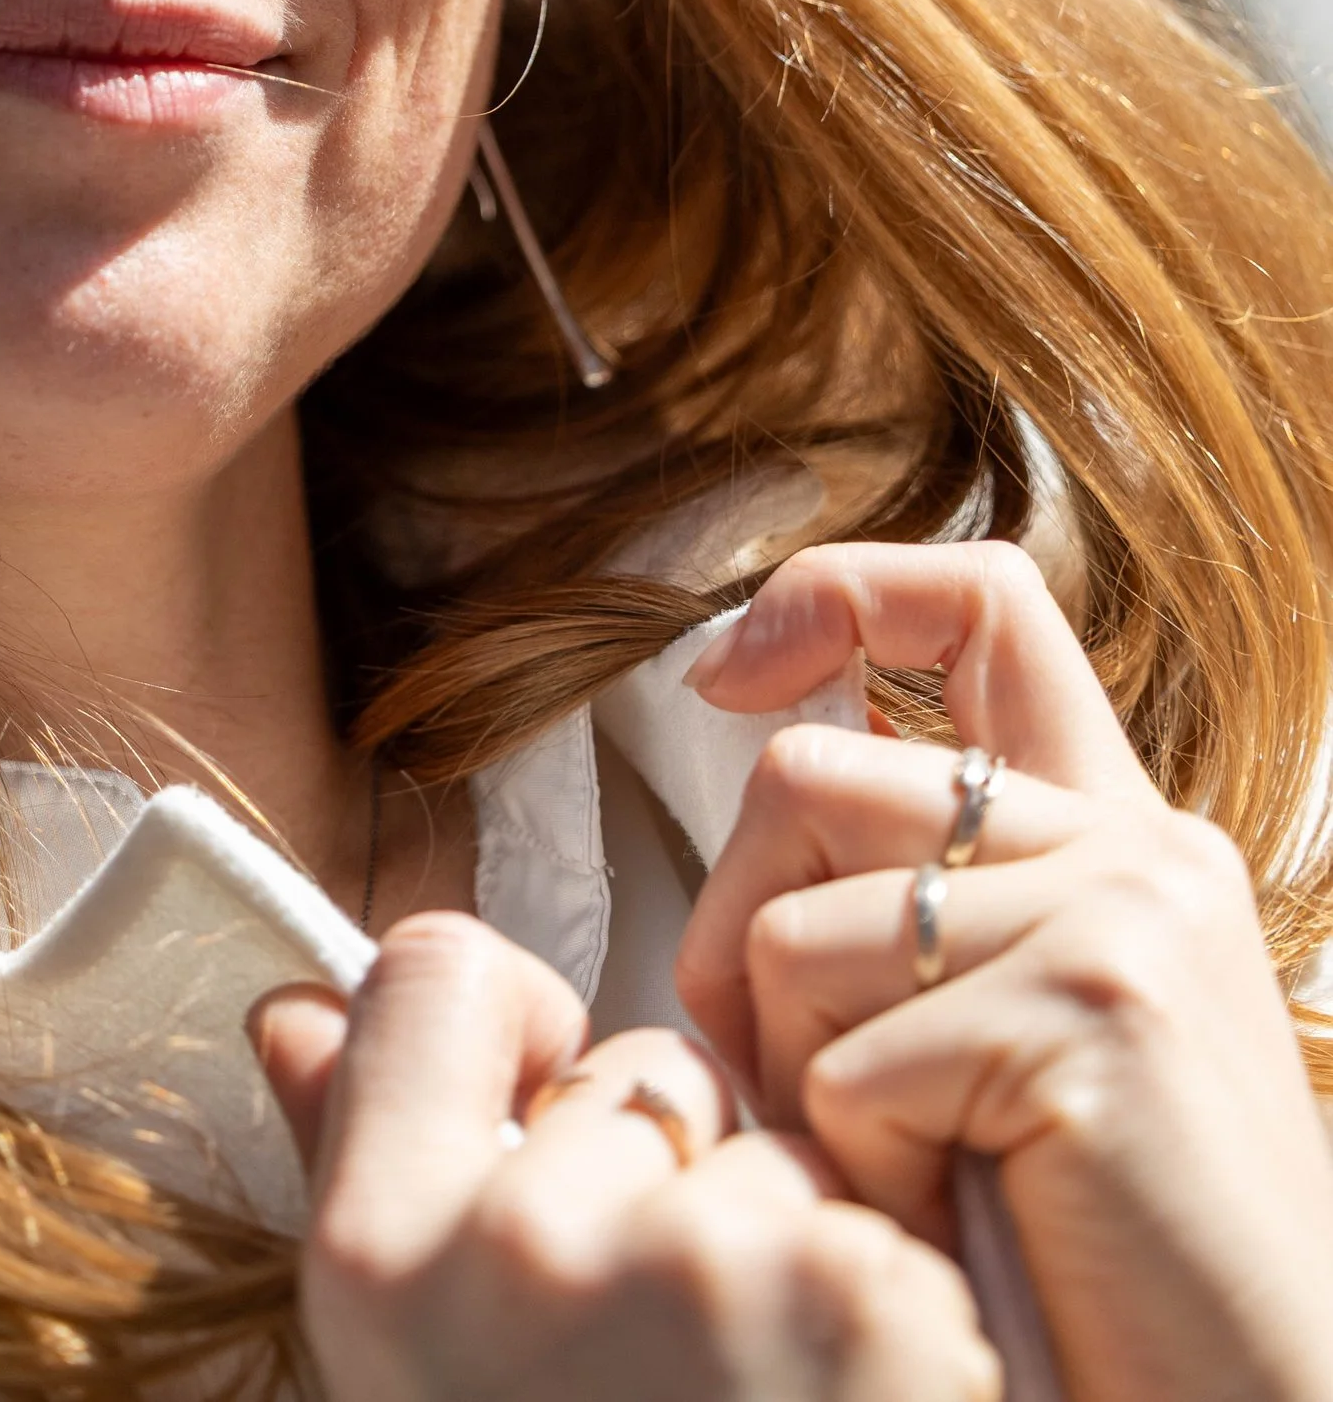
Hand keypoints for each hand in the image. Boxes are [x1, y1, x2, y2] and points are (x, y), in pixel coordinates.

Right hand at [252, 910, 994, 1398]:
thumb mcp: (418, 1374)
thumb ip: (361, 1164)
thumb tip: (298, 1009)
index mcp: (383, 1259)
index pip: (438, 973)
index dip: (506, 1026)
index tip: (538, 1103)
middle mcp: (524, 1243)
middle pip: (633, 1073)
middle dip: (666, 1179)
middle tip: (661, 1368)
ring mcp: (699, 1262)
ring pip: (763, 1148)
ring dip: (778, 1252)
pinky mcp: (861, 1290)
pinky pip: (866, 1217)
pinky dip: (881, 1304)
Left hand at [680, 540, 1332, 1401]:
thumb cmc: (1103, 1265)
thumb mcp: (1016, 1041)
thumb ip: (925, 905)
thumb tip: (744, 750)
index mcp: (1123, 838)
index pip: (980, 600)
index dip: (832, 596)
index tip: (728, 675)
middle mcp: (1134, 848)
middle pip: (806, 777)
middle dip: (740, 937)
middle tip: (799, 1086)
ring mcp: (1117, 918)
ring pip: (795, 928)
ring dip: (801, 1077)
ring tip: (914, 1177)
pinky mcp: (1088, 1012)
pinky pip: (844, 1065)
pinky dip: (861, 1169)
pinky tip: (958, 1230)